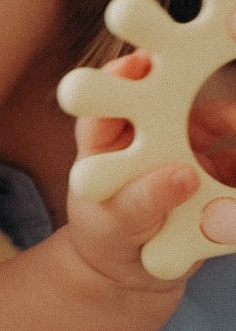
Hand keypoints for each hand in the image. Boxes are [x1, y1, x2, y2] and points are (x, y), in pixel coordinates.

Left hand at [67, 52, 200, 291]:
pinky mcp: (215, 166)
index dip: (122, 76)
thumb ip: (142, 201)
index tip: (140, 64)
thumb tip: (183, 176)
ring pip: (217, 119)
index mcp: (107, 137)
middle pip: (169, 93)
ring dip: (234, 118)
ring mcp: (185, 144)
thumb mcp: (115, 223)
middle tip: (215, 79)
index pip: (111, 99)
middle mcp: (148, 131)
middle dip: (190, 77)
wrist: (136, 266)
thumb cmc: (108, 237)